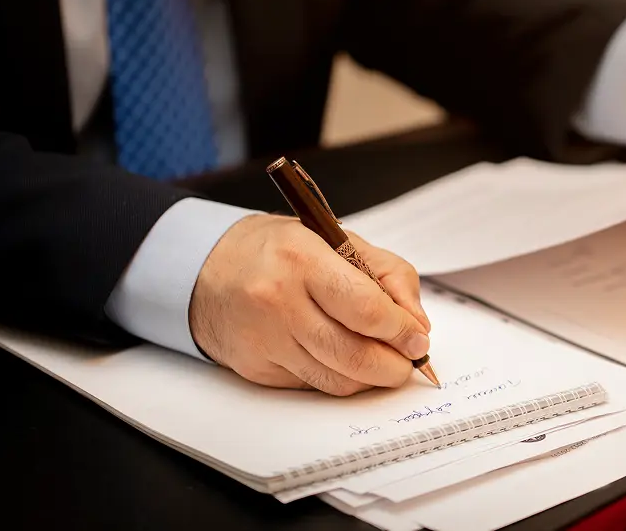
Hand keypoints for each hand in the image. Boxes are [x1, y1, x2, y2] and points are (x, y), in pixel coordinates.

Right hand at [188, 214, 431, 395]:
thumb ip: (387, 274)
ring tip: (384, 362)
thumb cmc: (279, 251)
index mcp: (302, 259)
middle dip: (394, 366)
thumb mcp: (336, 239)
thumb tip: (417, 323)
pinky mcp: (256, 369)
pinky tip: (344, 360)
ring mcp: (264, 340)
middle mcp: (279, 302)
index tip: (419, 339)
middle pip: (355, 355)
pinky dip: (338, 378)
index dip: (402, 331)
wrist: (207, 269)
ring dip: (371, 378)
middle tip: (409, 361)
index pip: (367, 309)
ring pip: (337, 380)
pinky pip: (313, 386)